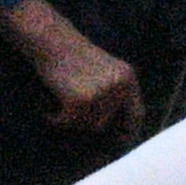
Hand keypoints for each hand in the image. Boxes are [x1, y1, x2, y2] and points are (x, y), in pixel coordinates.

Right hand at [5, 0, 148, 141]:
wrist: (53, 41)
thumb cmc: (74, 56)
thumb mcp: (106, 71)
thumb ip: (115, 93)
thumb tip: (118, 130)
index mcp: (128, 79)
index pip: (136, 113)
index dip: (129, 131)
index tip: (121, 143)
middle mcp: (119, 87)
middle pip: (105, 123)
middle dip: (87, 120)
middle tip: (71, 109)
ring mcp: (100, 94)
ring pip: (86, 124)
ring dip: (72, 118)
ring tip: (62, 102)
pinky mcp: (79, 100)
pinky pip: (67, 122)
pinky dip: (56, 118)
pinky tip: (49, 108)